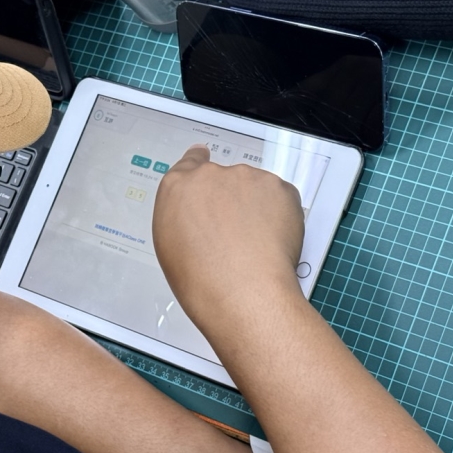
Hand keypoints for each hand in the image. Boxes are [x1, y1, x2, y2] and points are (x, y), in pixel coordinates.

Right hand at [152, 144, 303, 334]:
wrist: (242, 290)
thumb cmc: (203, 280)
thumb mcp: (171, 247)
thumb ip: (183, 217)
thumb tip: (196, 217)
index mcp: (177, 188)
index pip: (189, 163)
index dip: (200, 165)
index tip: (205, 161)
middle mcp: (211, 176)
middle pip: (226, 179)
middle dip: (232, 200)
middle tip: (236, 233)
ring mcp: (246, 178)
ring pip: (255, 188)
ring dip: (257, 207)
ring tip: (254, 244)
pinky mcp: (278, 187)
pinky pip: (281, 196)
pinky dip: (280, 214)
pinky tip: (271, 241)